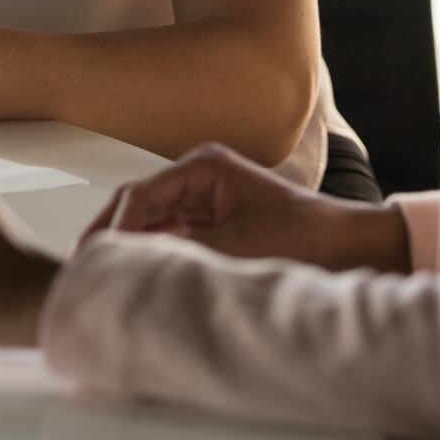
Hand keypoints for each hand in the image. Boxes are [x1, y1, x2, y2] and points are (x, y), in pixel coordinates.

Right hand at [79, 141, 410, 272]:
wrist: (351, 246)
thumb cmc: (306, 235)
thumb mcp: (233, 246)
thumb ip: (178, 251)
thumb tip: (132, 263)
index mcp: (203, 166)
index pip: (138, 195)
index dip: (111, 228)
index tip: (93, 257)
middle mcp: (202, 175)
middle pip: (141, 204)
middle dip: (115, 234)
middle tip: (88, 266)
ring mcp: (209, 197)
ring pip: (154, 220)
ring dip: (134, 244)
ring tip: (110, 272)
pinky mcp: (218, 219)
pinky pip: (174, 233)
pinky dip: (157, 251)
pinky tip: (144, 273)